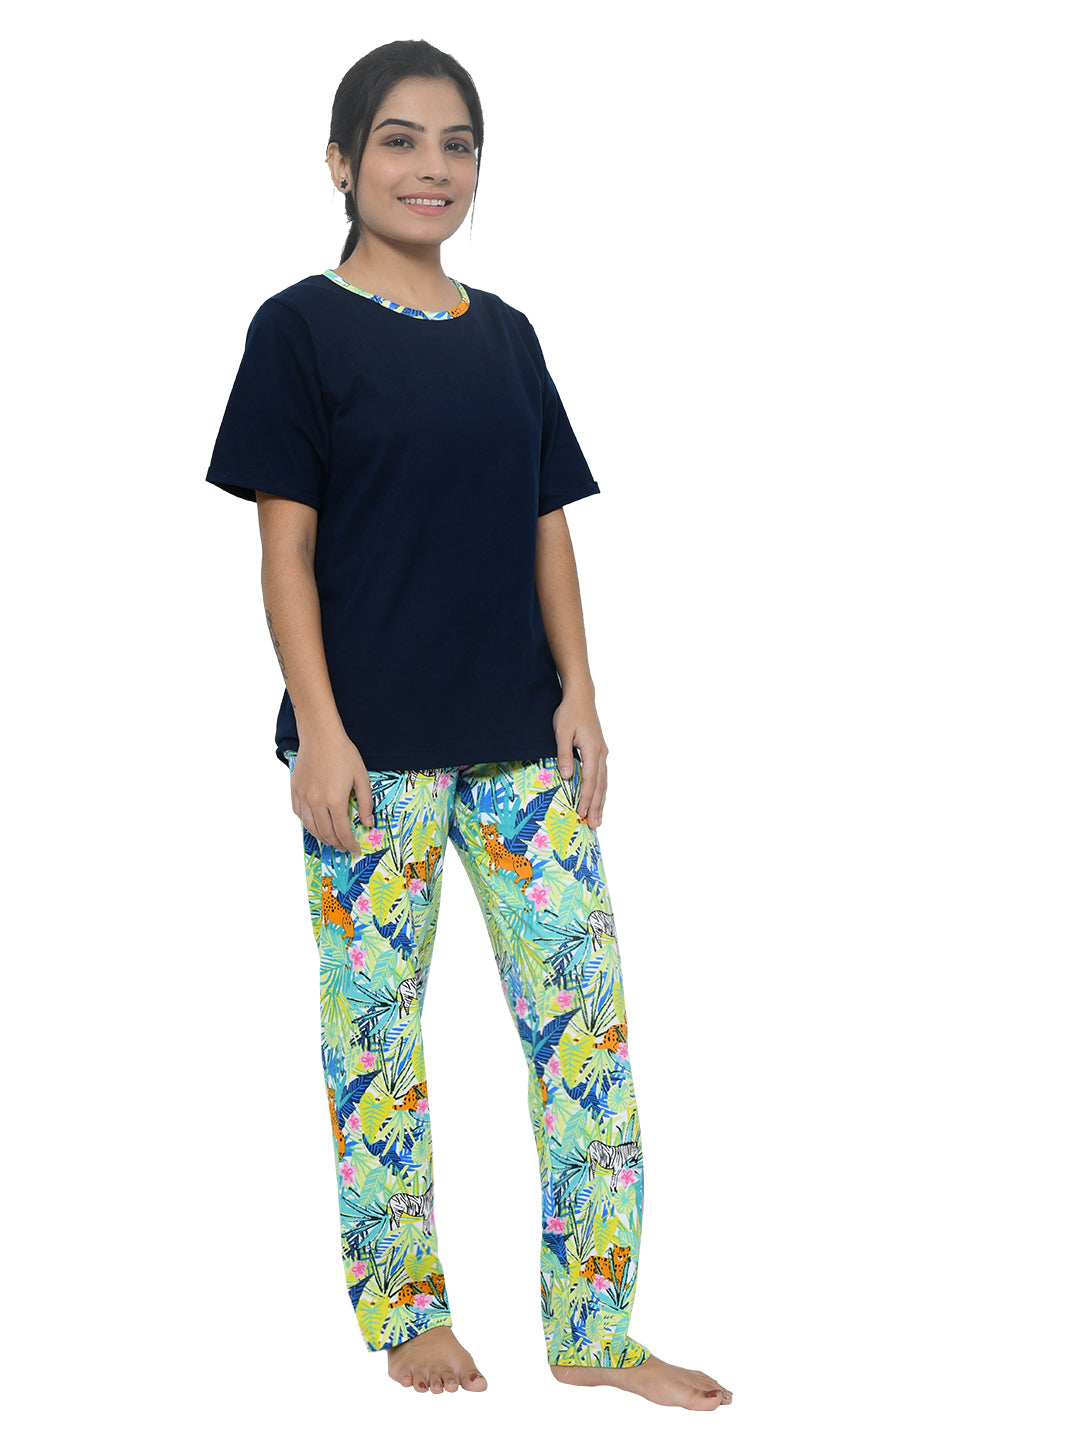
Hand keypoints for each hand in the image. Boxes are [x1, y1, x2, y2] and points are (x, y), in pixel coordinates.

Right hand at [290, 732, 371, 854]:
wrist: (320, 735)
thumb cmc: (343, 753)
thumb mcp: (361, 777)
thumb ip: (365, 802)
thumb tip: (368, 823)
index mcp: (335, 800)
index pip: (342, 832)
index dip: (349, 844)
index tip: (355, 849)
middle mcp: (316, 802)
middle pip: (325, 833)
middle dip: (336, 844)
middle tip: (344, 847)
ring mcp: (303, 797)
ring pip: (310, 827)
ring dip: (321, 837)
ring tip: (331, 840)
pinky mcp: (294, 790)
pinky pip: (299, 814)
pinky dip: (307, 823)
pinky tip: (315, 824)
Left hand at [552, 690, 607, 827]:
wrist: (581, 697)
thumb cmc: (569, 713)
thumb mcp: (561, 733)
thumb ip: (564, 755)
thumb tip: (567, 777)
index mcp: (592, 750)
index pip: (590, 780)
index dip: (587, 798)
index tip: (583, 813)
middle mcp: (601, 754)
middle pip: (601, 785)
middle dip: (598, 806)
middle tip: (596, 825)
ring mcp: (602, 753)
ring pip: (603, 782)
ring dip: (601, 801)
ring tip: (599, 819)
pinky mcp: (599, 752)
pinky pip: (602, 776)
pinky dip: (600, 790)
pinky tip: (599, 799)